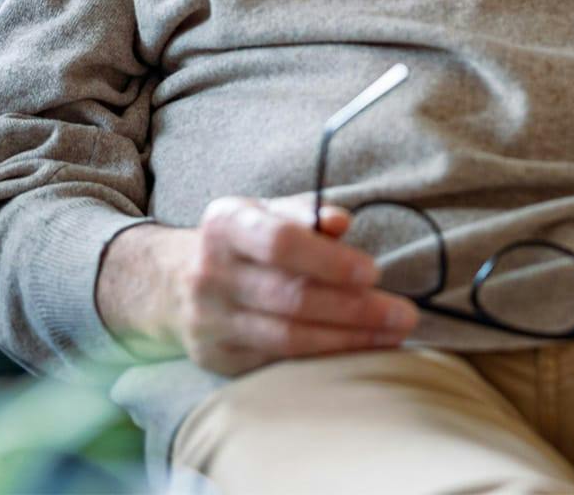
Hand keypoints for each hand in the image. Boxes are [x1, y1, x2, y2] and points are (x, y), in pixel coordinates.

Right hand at [171, 192, 418, 375]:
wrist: (171, 280)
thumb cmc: (241, 240)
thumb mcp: (265, 211)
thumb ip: (306, 213)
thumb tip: (342, 222)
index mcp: (226, 224)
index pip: (280, 242)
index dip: (329, 260)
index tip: (373, 271)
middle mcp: (212, 274)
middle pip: (290, 297)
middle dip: (354, 309)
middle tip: (403, 313)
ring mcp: (211, 321)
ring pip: (286, 338)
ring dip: (346, 340)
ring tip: (391, 335)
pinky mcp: (216, 358)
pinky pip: (275, 363)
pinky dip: (321, 360)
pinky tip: (357, 352)